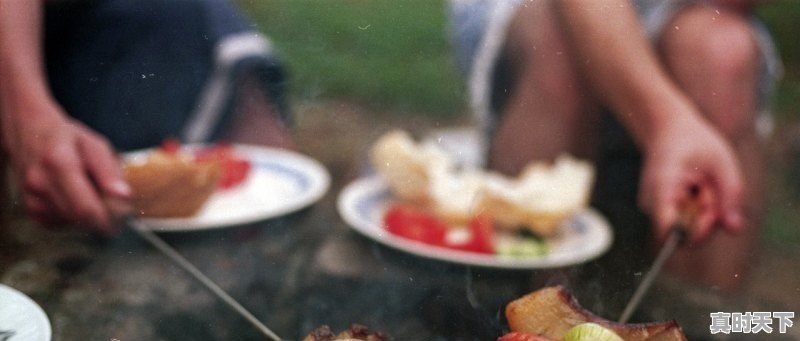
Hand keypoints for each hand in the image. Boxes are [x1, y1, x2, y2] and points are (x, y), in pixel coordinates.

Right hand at [2, 104, 130, 232]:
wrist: (29, 132)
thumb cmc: (68, 138)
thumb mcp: (95, 145)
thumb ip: (110, 172)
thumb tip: (124, 197)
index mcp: (58, 162)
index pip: (84, 207)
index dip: (108, 219)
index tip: (124, 218)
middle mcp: (39, 182)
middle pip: (79, 218)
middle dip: (102, 219)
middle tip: (116, 210)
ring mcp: (31, 197)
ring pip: (71, 223)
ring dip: (88, 217)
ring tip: (91, 194)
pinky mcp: (29, 208)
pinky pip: (59, 224)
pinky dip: (73, 218)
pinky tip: (75, 199)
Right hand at [638, 114, 743, 243]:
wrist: (667, 130)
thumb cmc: (694, 142)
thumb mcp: (722, 161)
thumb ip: (731, 195)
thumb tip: (734, 229)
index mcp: (662, 184)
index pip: (666, 227)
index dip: (693, 232)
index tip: (712, 214)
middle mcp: (651, 201)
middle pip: (686, 232)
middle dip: (709, 217)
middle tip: (711, 187)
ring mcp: (652, 209)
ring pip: (689, 229)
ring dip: (705, 212)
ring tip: (702, 184)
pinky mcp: (658, 213)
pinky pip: (686, 224)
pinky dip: (698, 210)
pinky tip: (695, 189)